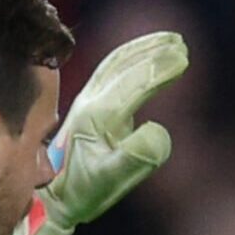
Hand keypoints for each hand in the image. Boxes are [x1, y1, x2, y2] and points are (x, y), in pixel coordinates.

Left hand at [11, 30, 187, 234]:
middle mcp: (91, 101)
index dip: (160, 69)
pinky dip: (128, 56)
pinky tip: (141, 53)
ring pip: (115, 63)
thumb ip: (136, 157)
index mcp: (99, 116)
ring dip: (142, 48)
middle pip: (125, 66)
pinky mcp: (87, 104)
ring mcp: (87, 100)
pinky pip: (109, 70)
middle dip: (154, 52)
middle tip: (181, 44)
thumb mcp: (111, 181)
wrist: (52, 194)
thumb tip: (158, 129)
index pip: (135, 84)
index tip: (183, 57)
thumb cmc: (83, 190)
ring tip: (169, 40)